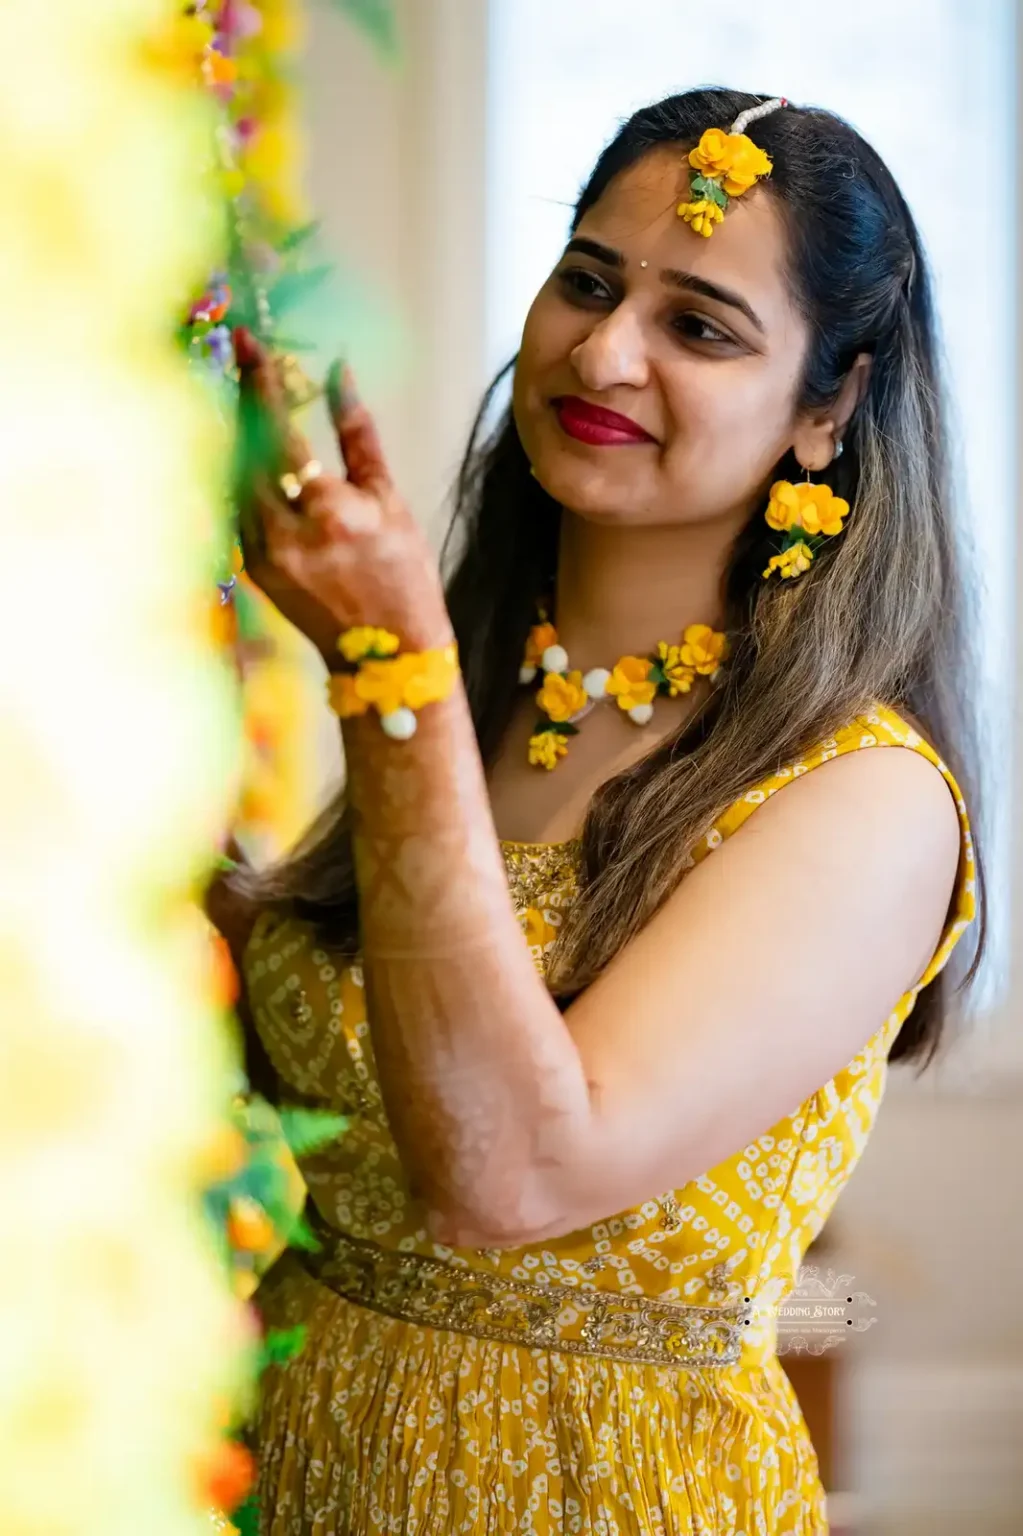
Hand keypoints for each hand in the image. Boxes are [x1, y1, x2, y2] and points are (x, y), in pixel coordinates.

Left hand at [233, 327, 450, 664]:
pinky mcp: (251, 567)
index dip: (259, 380)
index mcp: (329, 511)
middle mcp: (286, 532)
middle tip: (243, 357)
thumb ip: (359, 434)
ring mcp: (261, 552)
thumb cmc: (401, 574)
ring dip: (237, 431)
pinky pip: (236, 503)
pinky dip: (241, 471)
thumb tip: (338, 372)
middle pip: (244, 446)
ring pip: (233, 473)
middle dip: (242, 397)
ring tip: (248, 397)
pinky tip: (250, 449)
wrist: (386, 654)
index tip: (247, 341)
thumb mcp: (390, 500)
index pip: (279, 429)